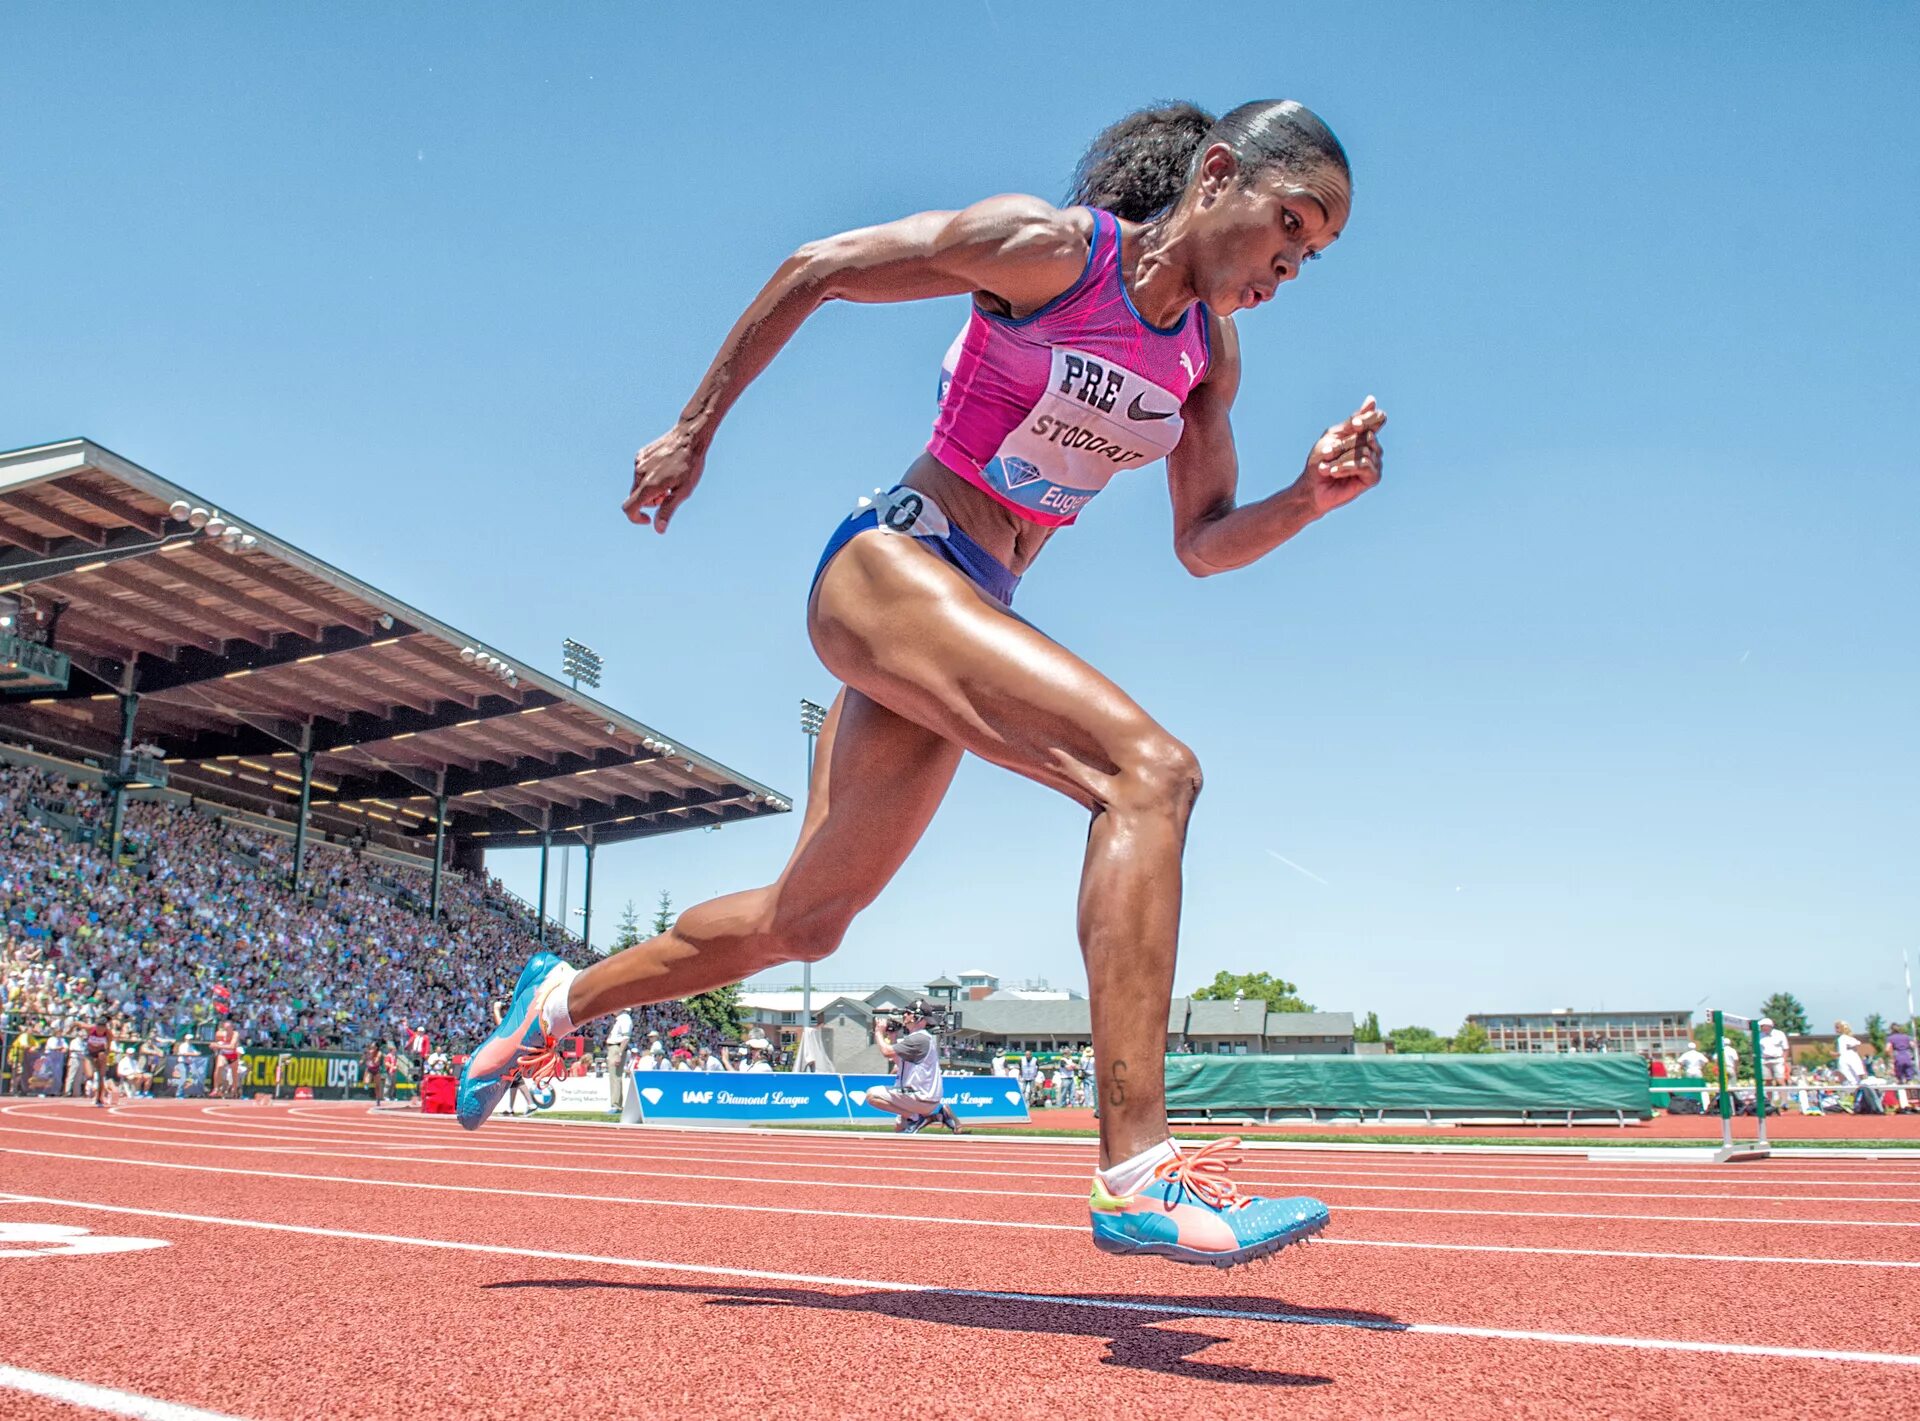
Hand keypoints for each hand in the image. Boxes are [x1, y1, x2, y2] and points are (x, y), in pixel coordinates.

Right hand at [623, 423, 707, 532]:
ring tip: (670, 480)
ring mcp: (639, 462)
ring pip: (638, 485)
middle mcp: (639, 473)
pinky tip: (665, 468)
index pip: (629, 508)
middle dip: (649, 502)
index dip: (635, 519)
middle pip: (636, 498)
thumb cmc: (690, 466)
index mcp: (649, 485)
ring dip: (650, 489)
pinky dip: (649, 477)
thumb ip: (667, 510)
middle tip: (669, 494)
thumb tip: (658, 529)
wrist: (689, 437)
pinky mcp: (640, 454)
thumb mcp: (683, 492)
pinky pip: (640, 472)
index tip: (648, 519)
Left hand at [1293, 396, 1385, 515]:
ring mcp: (1375, 462)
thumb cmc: (1320, 461)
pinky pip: (1365, 465)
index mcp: (1363, 434)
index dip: (1369, 419)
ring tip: (1325, 466)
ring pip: (1364, 451)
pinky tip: (1334, 472)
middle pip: (1367, 436)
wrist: (1312, 487)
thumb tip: (1372, 400)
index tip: (1354, 424)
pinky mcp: (1373, 477)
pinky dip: (1346, 467)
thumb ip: (1353, 421)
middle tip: (1325, 454)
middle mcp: (1373, 447)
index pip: (1378, 418)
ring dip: (1340, 458)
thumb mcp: (1333, 436)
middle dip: (1342, 445)